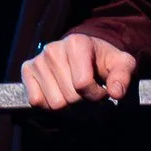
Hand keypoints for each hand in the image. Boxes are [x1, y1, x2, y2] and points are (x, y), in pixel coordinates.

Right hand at [21, 32, 138, 109]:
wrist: (86, 53)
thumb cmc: (105, 61)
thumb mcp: (122, 64)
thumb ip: (123, 77)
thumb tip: (116, 93)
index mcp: (76, 43)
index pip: (82, 84)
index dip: (97, 95)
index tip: (104, 91)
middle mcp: (53, 49)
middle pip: (69, 97)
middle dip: (84, 102)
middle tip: (90, 94)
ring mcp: (38, 60)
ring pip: (54, 103)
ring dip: (69, 106)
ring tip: (77, 94)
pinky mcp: (27, 70)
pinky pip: (36, 101)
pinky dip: (50, 105)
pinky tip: (61, 94)